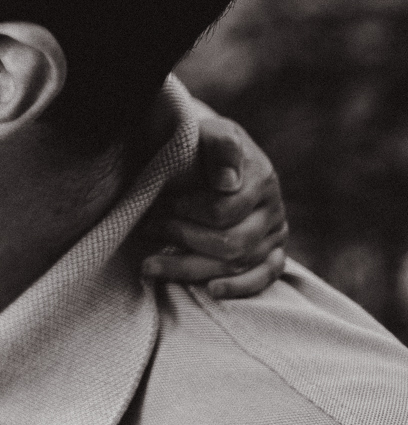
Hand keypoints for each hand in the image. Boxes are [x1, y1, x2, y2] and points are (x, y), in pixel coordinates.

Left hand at [141, 112, 287, 298]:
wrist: (211, 155)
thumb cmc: (204, 146)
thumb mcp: (209, 133)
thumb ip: (219, 147)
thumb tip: (225, 182)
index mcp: (261, 179)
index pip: (222, 211)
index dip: (185, 212)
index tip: (158, 207)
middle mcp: (274, 210)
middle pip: (231, 242)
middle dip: (183, 239)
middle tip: (148, 230)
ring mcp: (275, 235)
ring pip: (239, 264)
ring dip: (191, 268)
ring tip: (150, 266)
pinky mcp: (273, 254)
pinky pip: (265, 277)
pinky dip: (239, 287)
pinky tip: (210, 290)